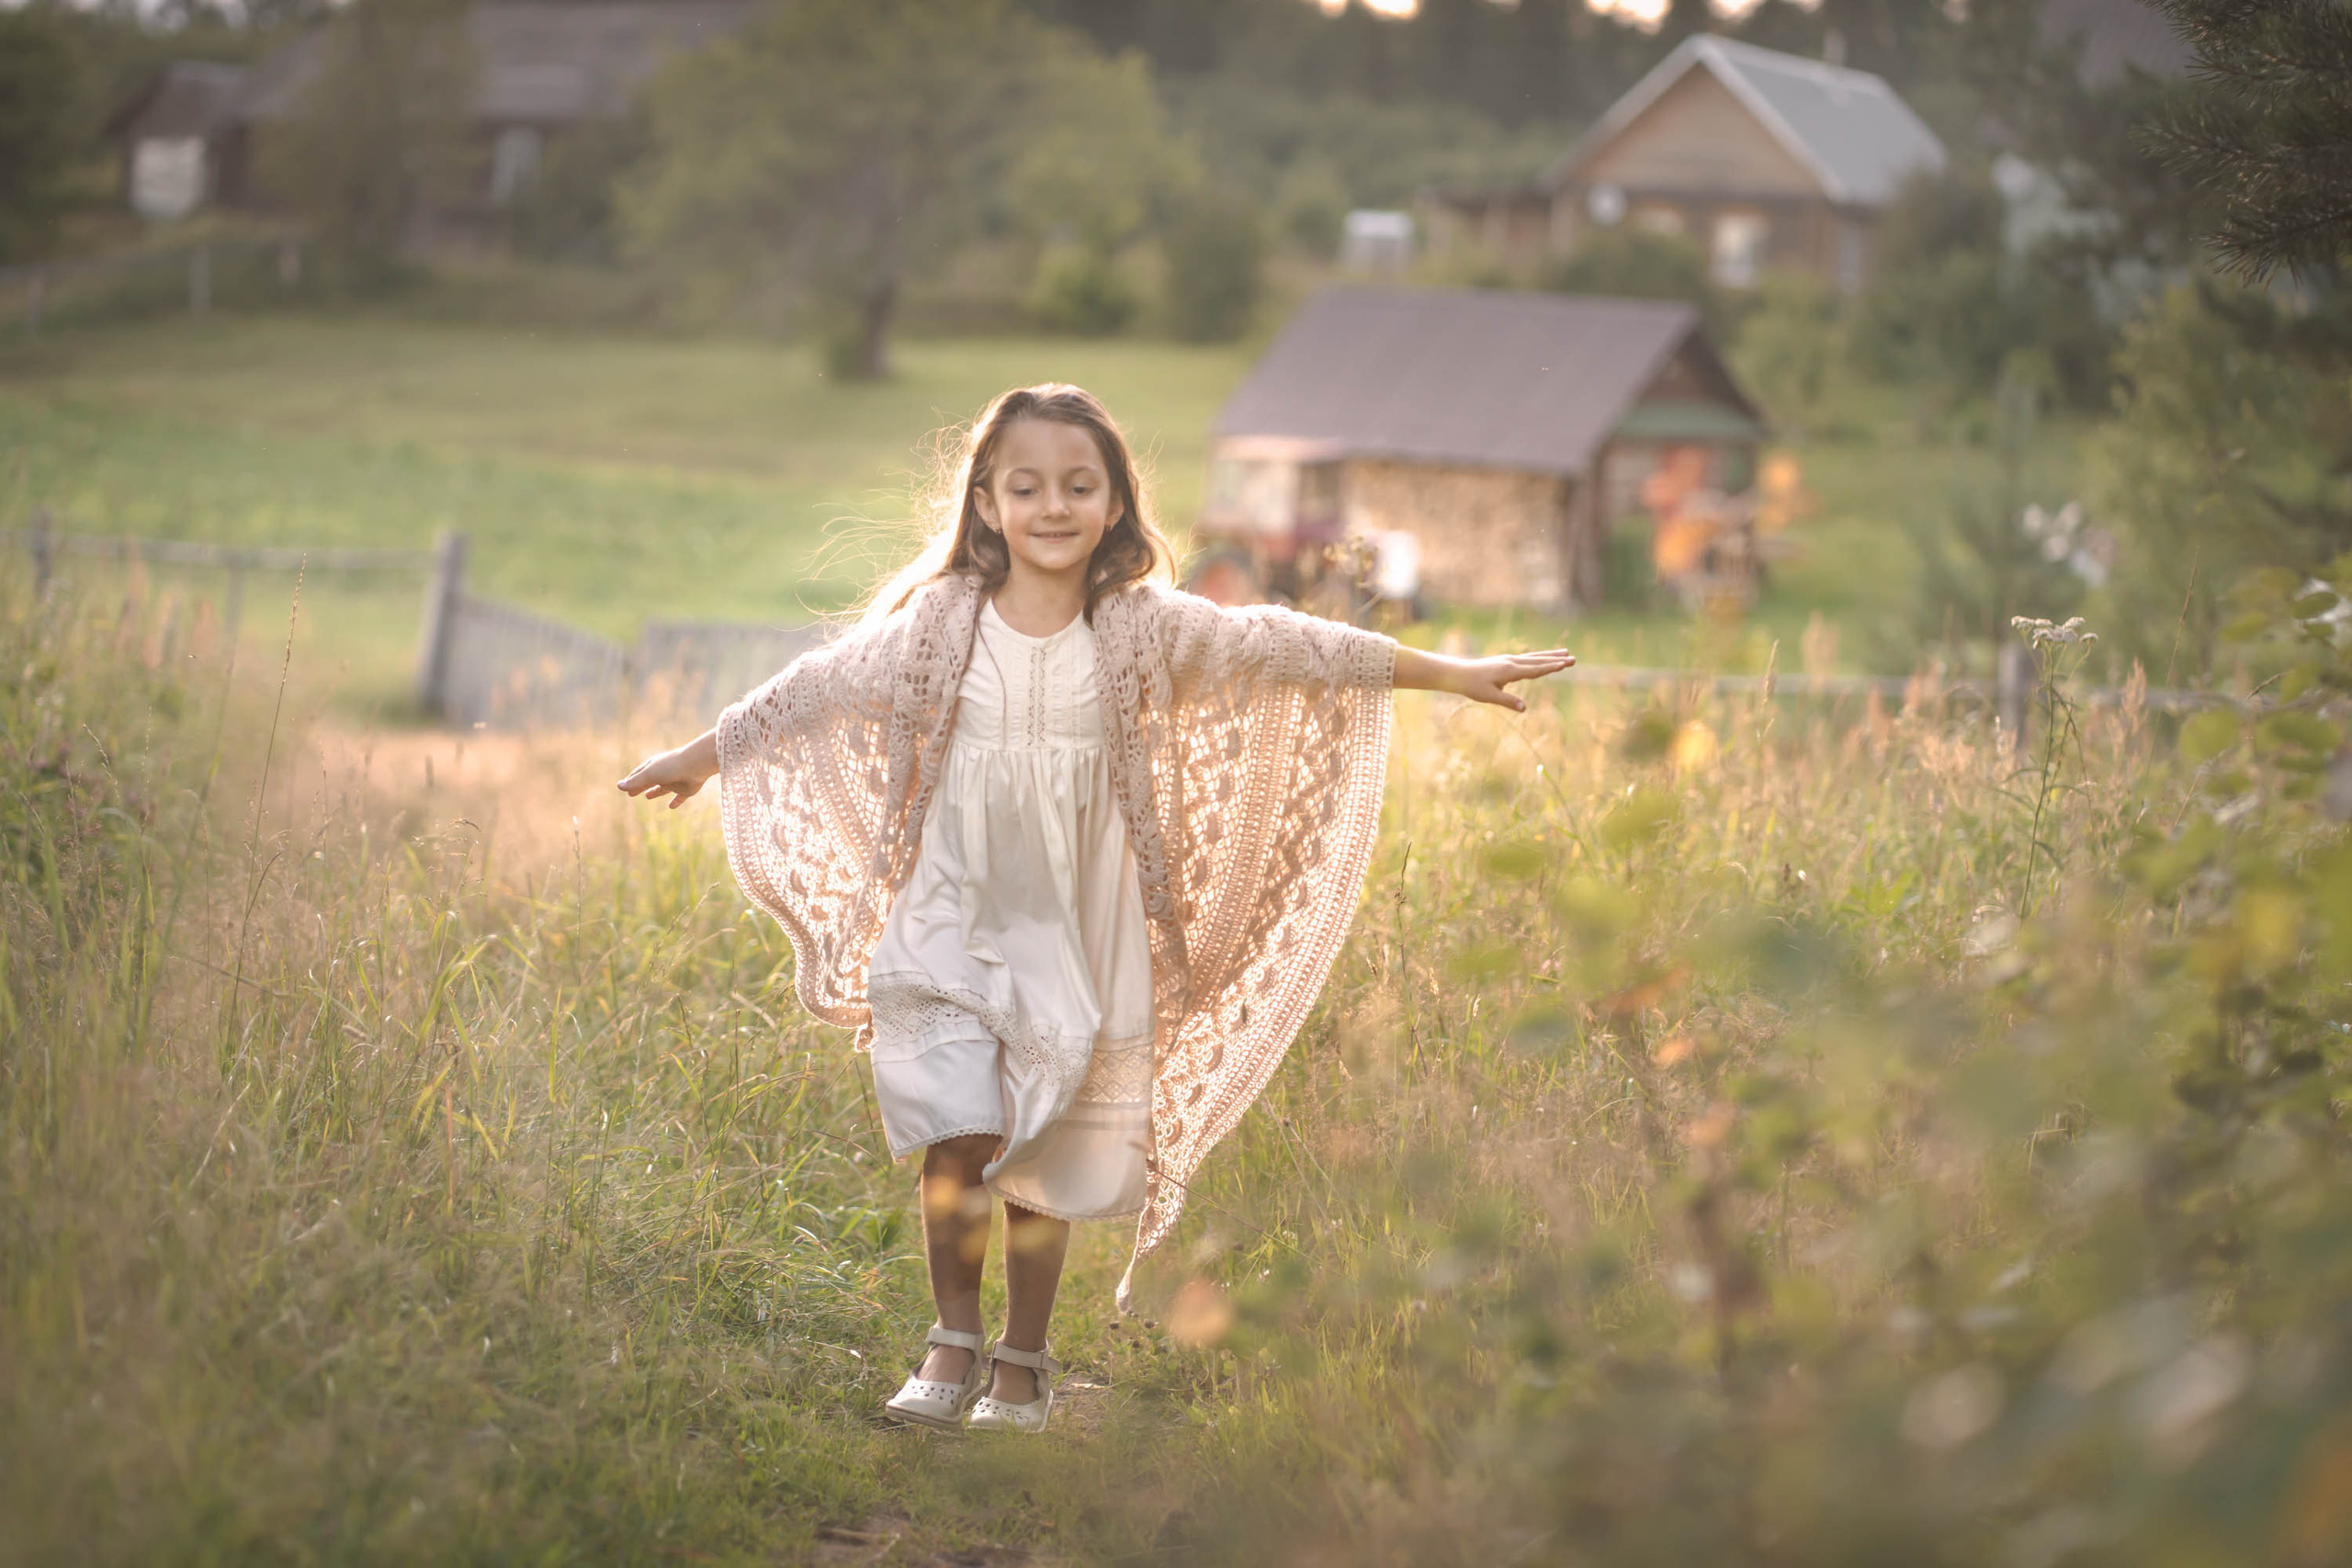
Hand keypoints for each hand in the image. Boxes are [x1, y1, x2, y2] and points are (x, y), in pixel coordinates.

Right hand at [618, 728, 718, 809]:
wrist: (696, 765)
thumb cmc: (670, 767)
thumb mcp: (649, 775)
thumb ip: (635, 781)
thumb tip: (619, 786)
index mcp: (654, 766)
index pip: (639, 773)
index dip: (631, 780)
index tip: (623, 786)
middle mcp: (664, 773)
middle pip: (649, 781)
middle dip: (640, 787)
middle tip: (631, 794)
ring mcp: (675, 781)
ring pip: (663, 788)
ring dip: (655, 792)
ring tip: (647, 796)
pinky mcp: (686, 789)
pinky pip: (680, 797)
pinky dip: (676, 801)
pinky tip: (671, 807)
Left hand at [1447, 648, 1576, 711]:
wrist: (1459, 673)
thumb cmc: (1473, 686)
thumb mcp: (1490, 697)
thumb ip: (1508, 702)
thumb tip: (1525, 708)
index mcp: (1510, 670)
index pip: (1535, 670)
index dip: (1551, 668)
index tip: (1565, 665)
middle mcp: (1511, 662)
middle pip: (1538, 661)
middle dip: (1556, 660)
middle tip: (1573, 659)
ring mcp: (1509, 660)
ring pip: (1534, 657)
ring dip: (1550, 655)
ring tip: (1565, 653)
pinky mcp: (1506, 660)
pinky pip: (1527, 658)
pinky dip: (1539, 657)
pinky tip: (1544, 657)